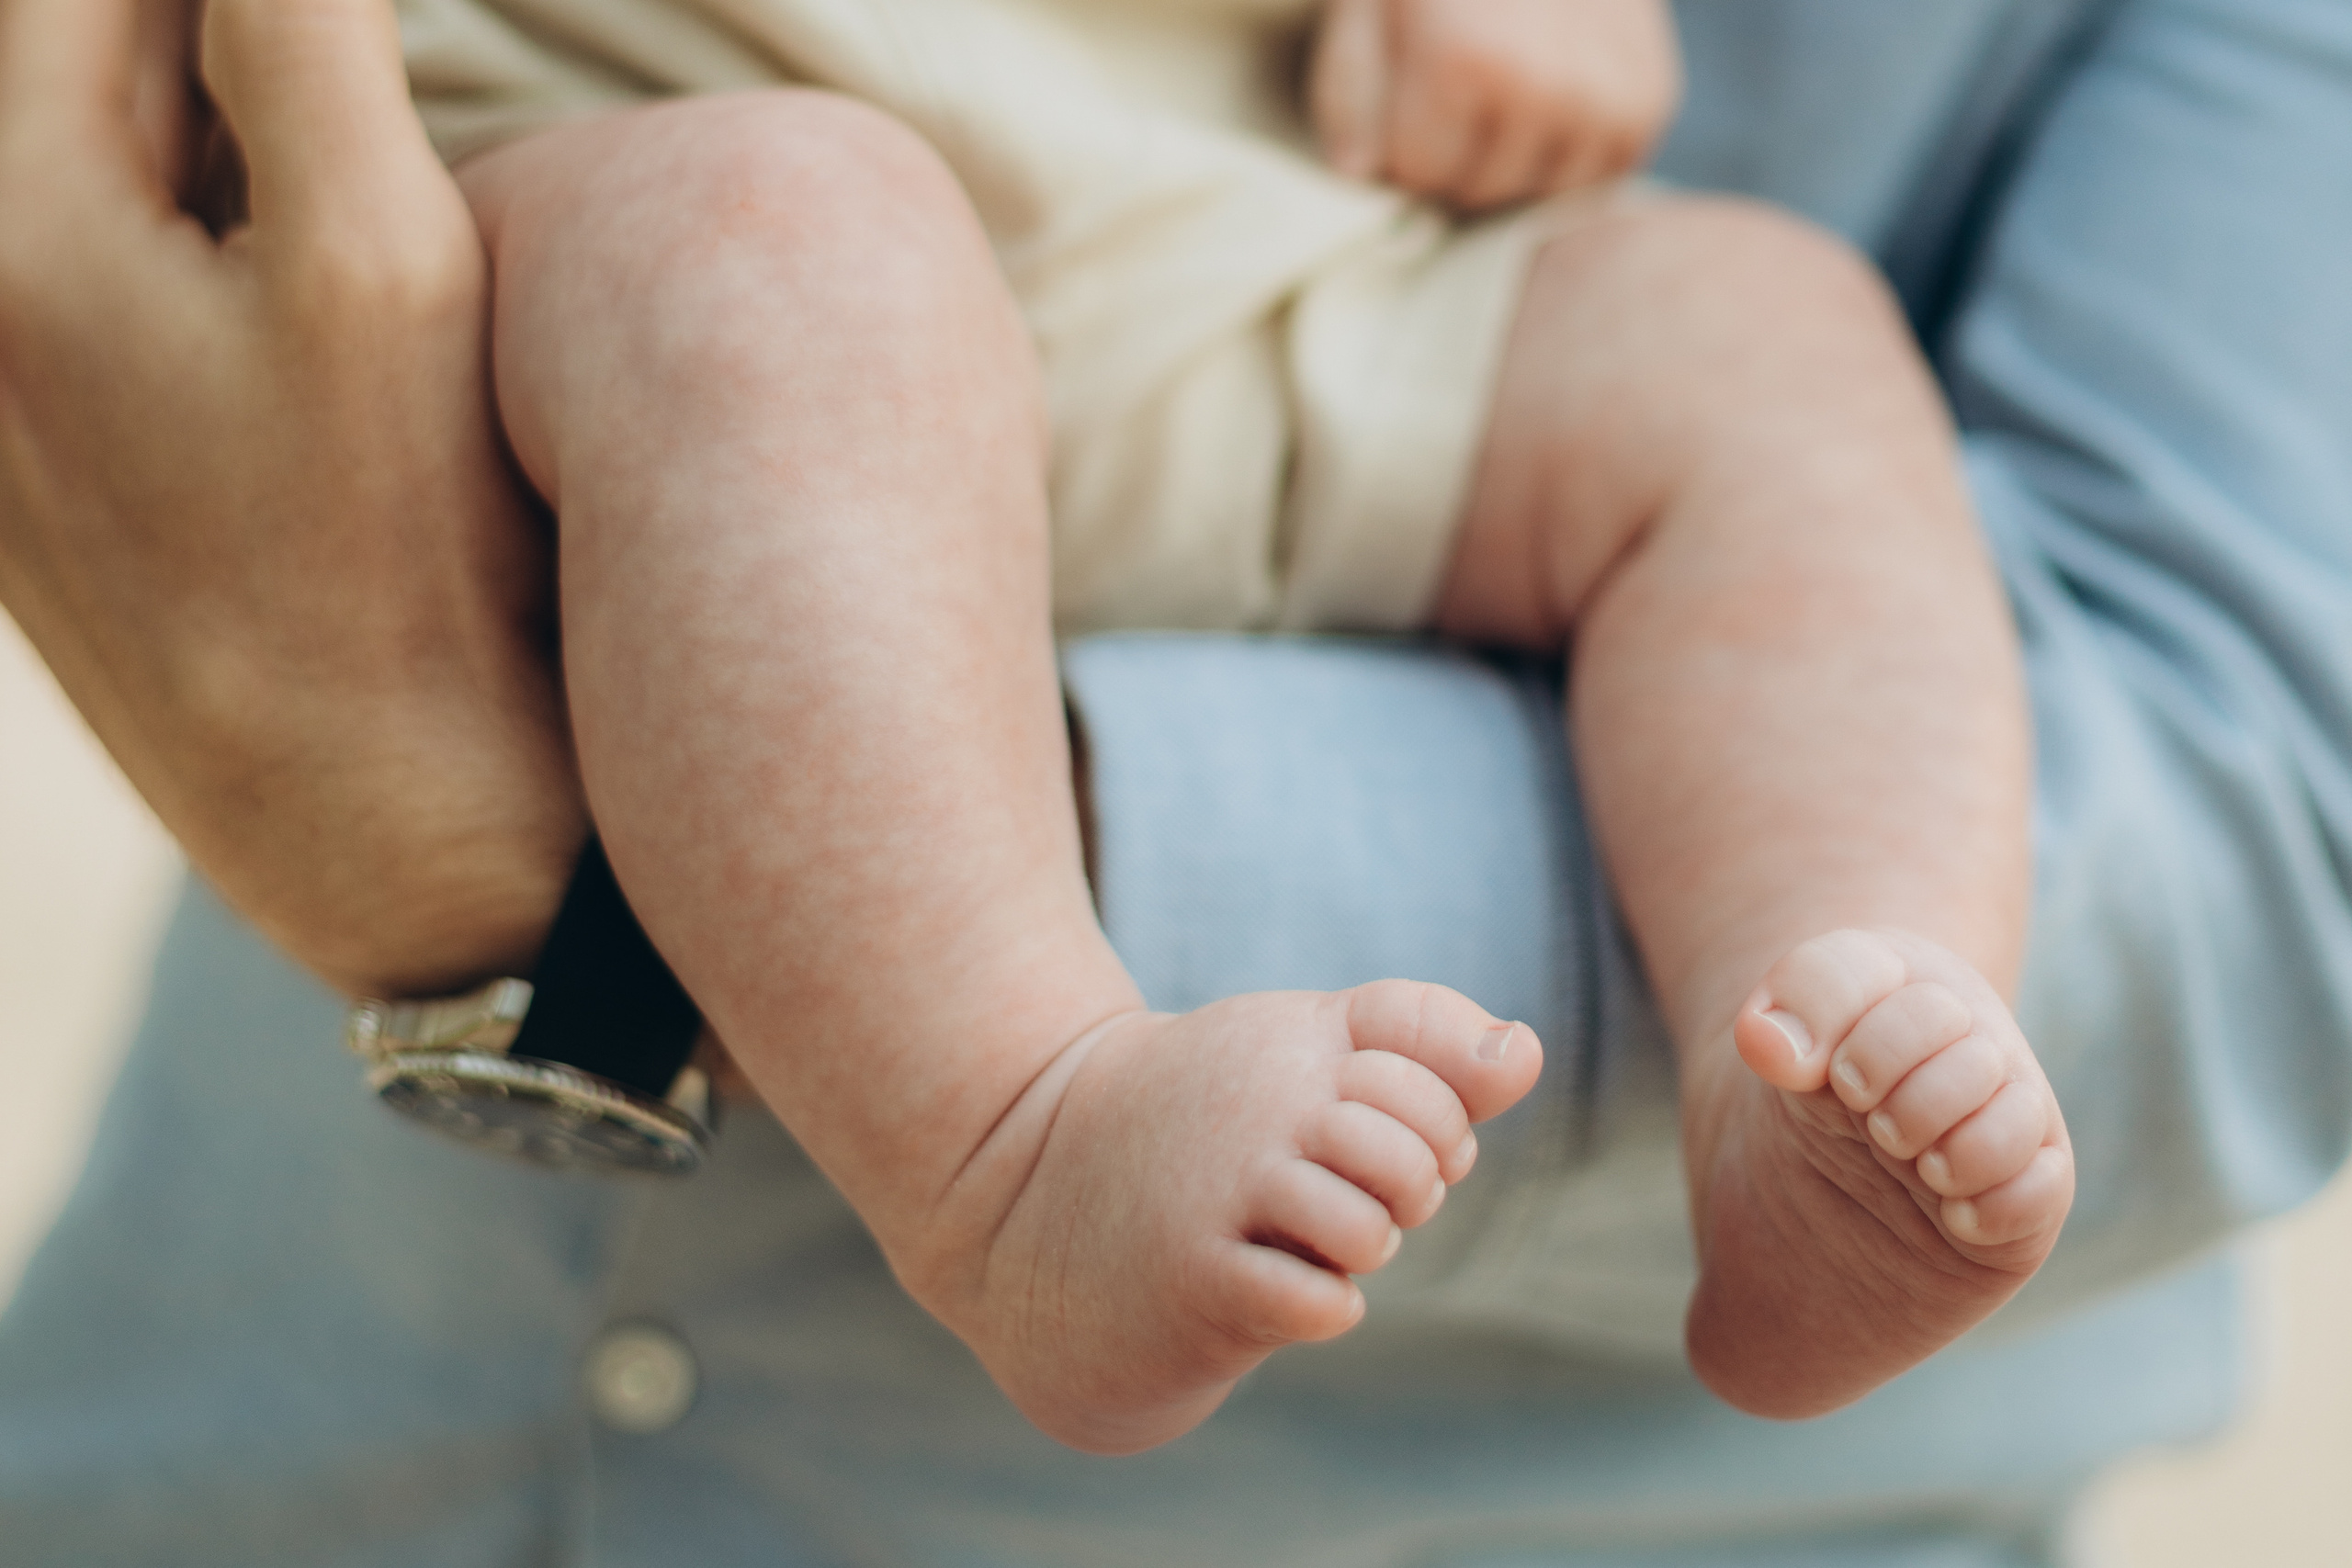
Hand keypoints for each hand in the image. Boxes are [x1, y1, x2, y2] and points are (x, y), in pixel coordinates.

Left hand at [0, 0, 583, 997]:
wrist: (387, 837)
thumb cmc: (405, 570)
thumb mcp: (389, 271)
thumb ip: (302, 43)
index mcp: (17, 239)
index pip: (83, 1)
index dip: (231, 5)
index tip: (333, 36)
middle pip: (61, 90)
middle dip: (198, 60)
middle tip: (339, 89)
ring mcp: (0, 433)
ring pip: (76, 204)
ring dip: (192, 163)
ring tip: (321, 219)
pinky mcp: (42, 515)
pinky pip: (85, 318)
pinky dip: (179, 271)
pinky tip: (277, 337)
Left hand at [1309, 0, 1680, 212]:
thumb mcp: (1368, 6)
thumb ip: (1351, 95)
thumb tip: (1359, 175)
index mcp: (1472, 62)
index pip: (1418, 177)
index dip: (1402, 143)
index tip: (1407, 96)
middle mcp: (1552, 89)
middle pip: (1480, 194)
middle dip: (1457, 158)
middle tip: (1459, 91)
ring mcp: (1613, 98)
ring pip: (1541, 196)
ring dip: (1516, 163)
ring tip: (1508, 92)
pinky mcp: (1654, 100)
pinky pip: (1598, 176)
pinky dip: (1569, 153)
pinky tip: (1552, 98)